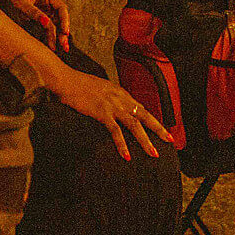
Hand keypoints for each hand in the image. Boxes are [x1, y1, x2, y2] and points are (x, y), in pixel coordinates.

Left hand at [3, 0, 69, 51]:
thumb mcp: (20, 3)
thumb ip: (34, 13)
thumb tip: (47, 23)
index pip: (61, 7)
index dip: (65, 20)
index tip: (64, 32)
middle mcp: (48, 0)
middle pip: (60, 17)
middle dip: (62, 31)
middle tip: (64, 46)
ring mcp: (44, 8)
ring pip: (56, 24)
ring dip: (57, 36)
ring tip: (59, 49)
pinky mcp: (39, 16)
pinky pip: (48, 26)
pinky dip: (50, 35)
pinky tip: (51, 45)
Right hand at [51, 68, 167, 161]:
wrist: (65, 79)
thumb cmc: (78, 84)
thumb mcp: (99, 89)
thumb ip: (110, 98)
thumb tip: (115, 109)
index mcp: (120, 92)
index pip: (141, 108)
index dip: (152, 120)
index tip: (162, 131)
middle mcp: (120, 97)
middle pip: (144, 114)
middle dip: (158, 128)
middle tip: (169, 140)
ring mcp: (111, 105)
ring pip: (134, 124)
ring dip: (145, 140)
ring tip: (153, 153)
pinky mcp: (101, 112)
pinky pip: (115, 130)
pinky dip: (122, 144)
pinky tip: (127, 155)